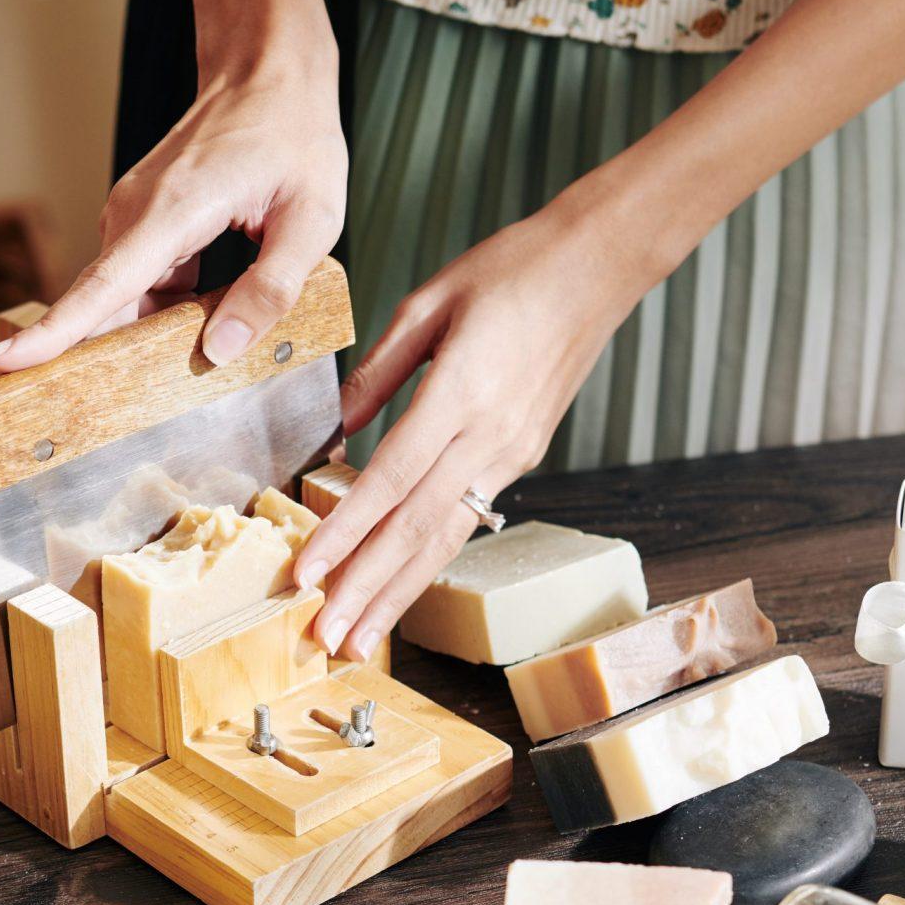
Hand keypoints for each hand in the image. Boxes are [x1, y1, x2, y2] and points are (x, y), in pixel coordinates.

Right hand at [0, 45, 346, 373]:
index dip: (53, 333)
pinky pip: (142, 287)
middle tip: (102, 418)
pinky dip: (164, 317)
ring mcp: (135, 219)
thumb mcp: (311, 219)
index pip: (101, 287)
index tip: (1, 362)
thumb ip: (271, 290)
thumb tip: (221, 351)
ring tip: (184, 369)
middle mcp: (136, 215)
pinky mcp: (147, 227)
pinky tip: (202, 330)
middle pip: (102, 307)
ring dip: (147, 341)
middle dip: (97, 363)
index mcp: (171, 211)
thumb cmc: (293, 135)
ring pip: (124, 301)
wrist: (269, 70)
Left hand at [293, 192, 650, 659]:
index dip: (345, 533)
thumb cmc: (512, 270)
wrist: (598, 267)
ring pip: (444, 539)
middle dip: (365, 589)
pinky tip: (400, 590)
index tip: (305, 574)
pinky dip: (427, 563)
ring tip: (360, 637)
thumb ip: (378, 371)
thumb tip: (332, 430)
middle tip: (326, 637)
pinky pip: (465, 521)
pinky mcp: (521, 457)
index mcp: (462, 393)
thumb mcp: (428, 302)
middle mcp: (489, 437)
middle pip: (416, 530)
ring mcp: (511, 454)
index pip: (390, 480)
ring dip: (397, 594)